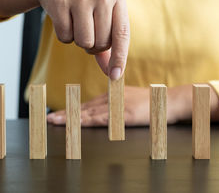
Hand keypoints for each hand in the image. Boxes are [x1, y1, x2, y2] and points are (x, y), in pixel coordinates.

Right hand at [0, 0, 129, 79]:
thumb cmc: (85, 6)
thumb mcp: (102, 20)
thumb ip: (109, 48)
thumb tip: (113, 74)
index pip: (122, 35)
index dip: (119, 58)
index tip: (115, 76)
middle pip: (101, 43)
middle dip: (93, 45)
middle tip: (86, 30)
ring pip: (84, 42)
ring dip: (78, 41)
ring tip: (76, 24)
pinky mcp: (60, 2)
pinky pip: (65, 37)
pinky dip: (63, 35)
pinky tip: (63, 19)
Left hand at [46, 84, 218, 126]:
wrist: (171, 101)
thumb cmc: (153, 103)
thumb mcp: (130, 102)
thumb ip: (116, 106)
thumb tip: (101, 114)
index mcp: (112, 95)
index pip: (87, 104)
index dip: (71, 110)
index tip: (56, 114)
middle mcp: (112, 98)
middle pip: (84, 107)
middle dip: (65, 113)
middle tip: (47, 118)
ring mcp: (118, 105)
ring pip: (89, 112)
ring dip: (71, 117)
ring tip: (55, 121)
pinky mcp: (125, 114)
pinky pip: (103, 118)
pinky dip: (88, 120)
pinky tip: (77, 123)